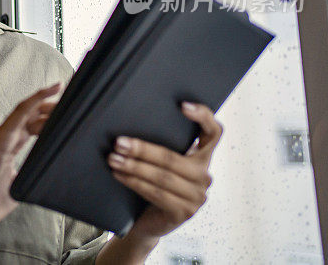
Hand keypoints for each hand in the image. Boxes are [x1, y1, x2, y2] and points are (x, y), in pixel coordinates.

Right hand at [0, 82, 65, 232]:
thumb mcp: (17, 185)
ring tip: (62, 90)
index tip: (67, 116)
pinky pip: (20, 113)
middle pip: (32, 115)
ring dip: (46, 101)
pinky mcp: (0, 137)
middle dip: (51, 109)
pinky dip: (35, 99)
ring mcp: (2, 135)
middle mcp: (6, 137)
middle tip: (71, 106)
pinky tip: (50, 90)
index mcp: (9, 147)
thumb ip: (28, 175)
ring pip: (28, 109)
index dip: (48, 120)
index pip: (32, 126)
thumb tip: (45, 173)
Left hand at [107, 102, 222, 242]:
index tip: (182, 106)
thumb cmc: (154, 184)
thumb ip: (162, 144)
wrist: (148, 221)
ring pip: (162, 176)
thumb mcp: (161, 162)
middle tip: (119, 143)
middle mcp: (204, 176)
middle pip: (173, 158)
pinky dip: (135, 182)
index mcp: (202, 158)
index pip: (213, 133)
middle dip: (142, 150)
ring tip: (114, 159)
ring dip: (134, 167)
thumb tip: (134, 119)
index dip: (202, 117)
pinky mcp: (184, 212)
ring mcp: (196, 197)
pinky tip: (120, 175)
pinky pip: (156, 193)